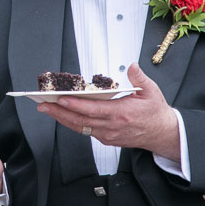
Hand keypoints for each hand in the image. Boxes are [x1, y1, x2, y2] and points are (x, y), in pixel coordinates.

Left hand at [37, 63, 179, 159]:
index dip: (75, 105)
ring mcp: (108, 134)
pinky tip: (63, 116)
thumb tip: (132, 66)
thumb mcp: (151, 91)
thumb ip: (139, 77)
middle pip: (80, 120)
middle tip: (43, 105)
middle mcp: (112, 126)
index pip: (93, 109)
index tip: (61, 99)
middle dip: (59, 112)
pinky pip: (86, 131)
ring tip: (47, 109)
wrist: (162, 134)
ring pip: (80, 127)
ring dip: (62, 118)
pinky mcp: (107, 139)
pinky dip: (73, 123)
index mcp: (121, 113)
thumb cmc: (155, 113)